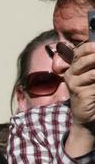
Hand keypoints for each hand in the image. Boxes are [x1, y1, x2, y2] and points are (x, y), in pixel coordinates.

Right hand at [65, 42, 94, 156]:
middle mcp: (71, 72)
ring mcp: (73, 82)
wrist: (88, 117)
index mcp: (75, 66)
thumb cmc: (92, 95)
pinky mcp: (78, 91)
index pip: (83, 50)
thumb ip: (94, 66)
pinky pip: (94, 80)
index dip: (93, 47)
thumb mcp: (94, 77)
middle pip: (87, 58)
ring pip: (93, 71)